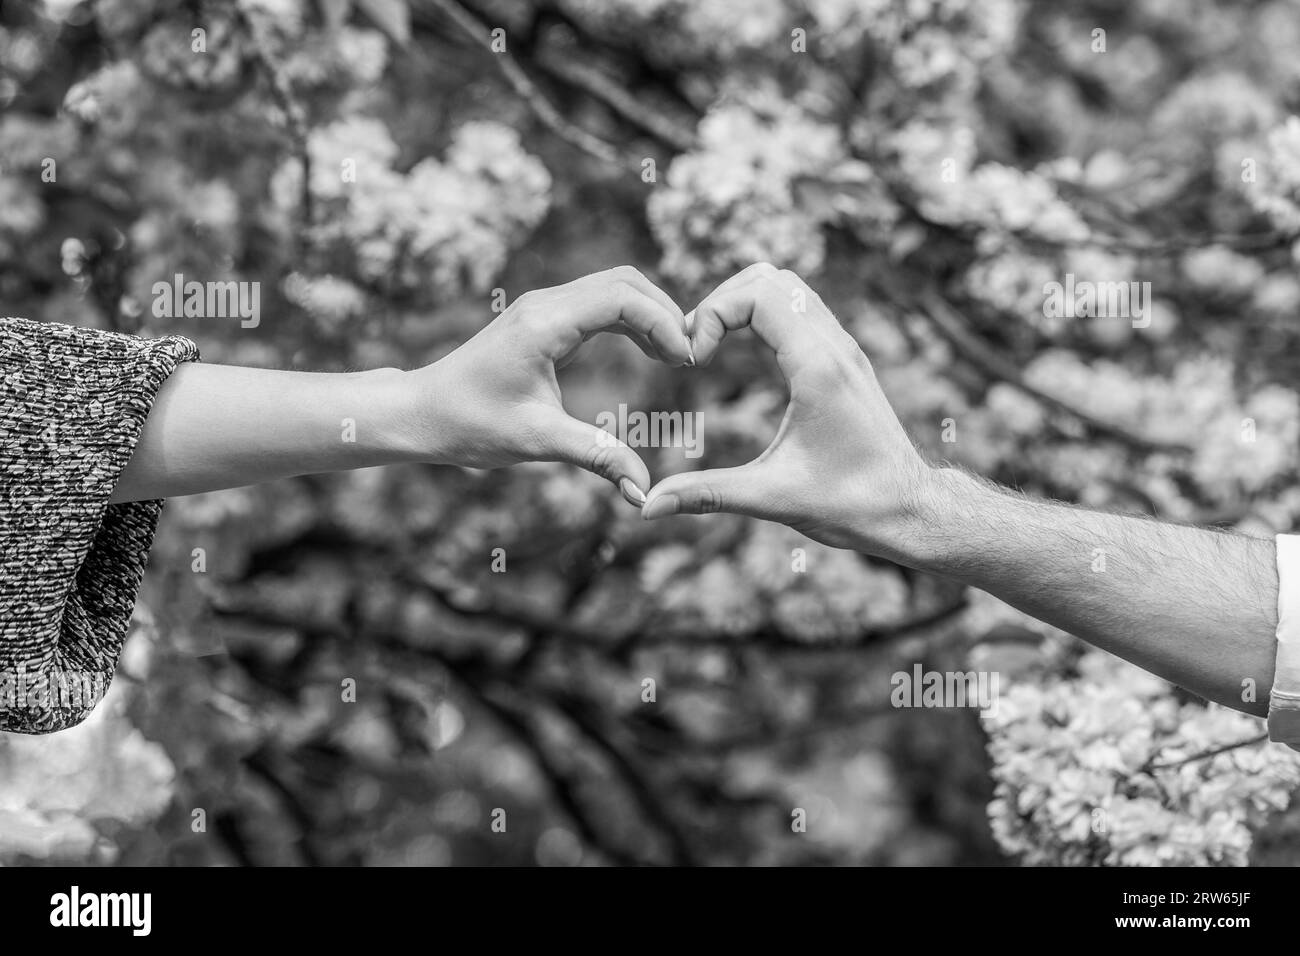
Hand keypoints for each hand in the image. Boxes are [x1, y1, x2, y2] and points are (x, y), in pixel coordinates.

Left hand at [412, 267, 692, 504]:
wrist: (423, 413)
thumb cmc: (471, 425)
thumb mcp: (537, 442)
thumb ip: (596, 459)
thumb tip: (643, 491)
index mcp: (545, 323)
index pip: (622, 298)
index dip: (665, 323)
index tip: (689, 361)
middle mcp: (545, 304)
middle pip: (626, 282)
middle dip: (666, 312)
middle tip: (693, 356)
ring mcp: (544, 307)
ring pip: (615, 287)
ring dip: (651, 314)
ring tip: (678, 356)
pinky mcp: (544, 319)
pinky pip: (600, 303)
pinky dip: (632, 320)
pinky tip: (651, 352)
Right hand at [641, 263, 933, 554]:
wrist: (909, 510)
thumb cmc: (851, 505)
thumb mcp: (772, 499)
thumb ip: (707, 495)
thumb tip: (647, 507)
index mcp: (818, 368)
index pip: (758, 294)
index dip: (713, 313)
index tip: (693, 359)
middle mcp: (835, 346)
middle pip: (769, 277)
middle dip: (721, 301)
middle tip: (695, 348)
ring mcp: (844, 349)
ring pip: (788, 287)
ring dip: (742, 303)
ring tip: (712, 348)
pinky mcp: (845, 360)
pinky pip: (801, 310)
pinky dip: (764, 316)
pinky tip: (741, 357)